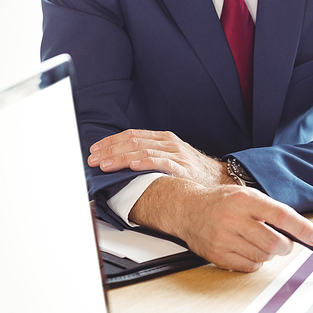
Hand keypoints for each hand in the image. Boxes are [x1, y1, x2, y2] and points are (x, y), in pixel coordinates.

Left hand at [87, 129, 227, 185]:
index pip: (131, 134)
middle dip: (109, 150)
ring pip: (142, 151)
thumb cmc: (191, 169)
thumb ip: (151, 154)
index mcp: (162, 138)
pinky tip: (133, 166)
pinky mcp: (182, 167)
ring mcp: (175, 153)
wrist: (219, 177)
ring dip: (120, 158)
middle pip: (132, 141)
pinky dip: (145, 162)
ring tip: (105, 165)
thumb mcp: (171, 155)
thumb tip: (122, 161)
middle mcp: (167, 142)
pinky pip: (161, 162)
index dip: (110, 141)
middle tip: (93, 159)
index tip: (94, 150)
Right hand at [128, 176, 312, 271]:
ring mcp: (224, 238)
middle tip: (284, 243)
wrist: (187, 209)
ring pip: (263, 256)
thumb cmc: (221, 202)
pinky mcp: (217, 255)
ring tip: (258, 241)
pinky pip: (249, 266)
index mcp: (245, 200)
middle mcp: (234, 218)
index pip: (281, 215)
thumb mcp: (246, 196)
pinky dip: (254, 261)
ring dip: (268, 253)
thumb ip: (270, 211)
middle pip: (274, 242)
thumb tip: (299, 231)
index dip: (302, 228)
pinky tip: (246, 249)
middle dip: (285, 246)